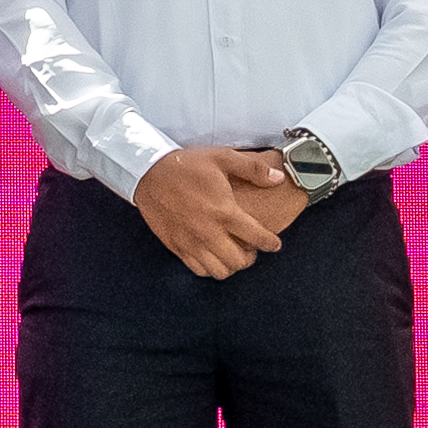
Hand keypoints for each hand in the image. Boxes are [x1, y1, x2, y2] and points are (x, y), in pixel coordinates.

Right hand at [134, 146, 300, 279]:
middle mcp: (208, 231)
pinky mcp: (176, 246)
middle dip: (251, 256)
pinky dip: (210, 267)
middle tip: (250, 247)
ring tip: (232, 253)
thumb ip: (253, 168)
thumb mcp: (222, 157)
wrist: (148, 172)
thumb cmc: (185, 165)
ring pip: (220, 270)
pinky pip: (198, 269)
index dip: (270, 243)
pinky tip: (212, 255)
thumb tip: (279, 178)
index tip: (273, 243)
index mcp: (224, 211)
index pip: (257, 238)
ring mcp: (191, 242)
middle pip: (239, 261)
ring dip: (231, 265)